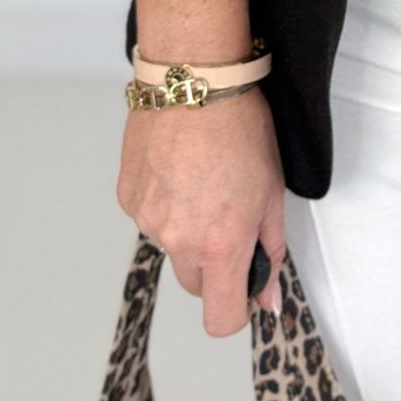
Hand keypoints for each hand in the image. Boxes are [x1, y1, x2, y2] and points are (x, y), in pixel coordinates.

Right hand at [117, 84, 286, 335]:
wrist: (194, 81)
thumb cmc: (243, 131)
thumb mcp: (273, 192)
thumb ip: (270, 251)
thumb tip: (266, 299)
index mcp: (220, 246)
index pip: (221, 319)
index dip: (237, 309)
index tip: (246, 285)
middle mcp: (177, 241)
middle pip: (195, 284)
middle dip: (215, 265)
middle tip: (230, 218)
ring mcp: (147, 221)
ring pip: (172, 247)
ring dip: (188, 230)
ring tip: (204, 181)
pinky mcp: (127, 198)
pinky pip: (150, 218)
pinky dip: (166, 204)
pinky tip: (179, 168)